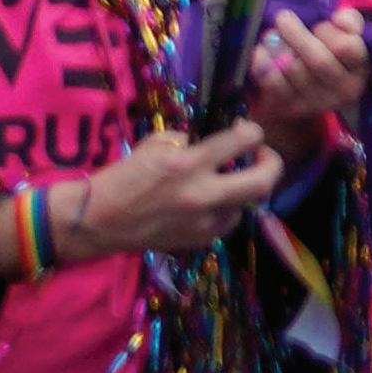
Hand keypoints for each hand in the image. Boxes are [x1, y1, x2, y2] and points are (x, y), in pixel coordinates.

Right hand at [64, 124, 285, 259]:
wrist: (98, 219)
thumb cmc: (123, 177)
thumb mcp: (153, 145)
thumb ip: (187, 140)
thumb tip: (214, 141)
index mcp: (188, 164)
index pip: (243, 140)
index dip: (253, 131)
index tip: (247, 132)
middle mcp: (202, 194)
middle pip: (264, 182)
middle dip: (273, 164)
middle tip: (263, 156)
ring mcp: (203, 222)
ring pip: (248, 205)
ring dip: (245, 190)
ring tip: (231, 181)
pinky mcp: (199, 241)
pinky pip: (228, 222)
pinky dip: (227, 210)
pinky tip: (213, 203)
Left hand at [246, 7, 369, 161]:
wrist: (312, 93)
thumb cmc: (331, 53)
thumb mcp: (348, 36)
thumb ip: (350, 21)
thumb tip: (339, 18)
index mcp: (360, 70)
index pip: (346, 48)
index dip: (329, 31)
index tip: (320, 24)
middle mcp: (343, 90)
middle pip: (318, 61)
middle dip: (296, 35)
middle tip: (283, 17)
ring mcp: (317, 102)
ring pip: (293, 70)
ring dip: (277, 47)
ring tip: (272, 35)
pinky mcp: (292, 107)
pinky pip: (273, 83)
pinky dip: (263, 63)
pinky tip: (262, 51)